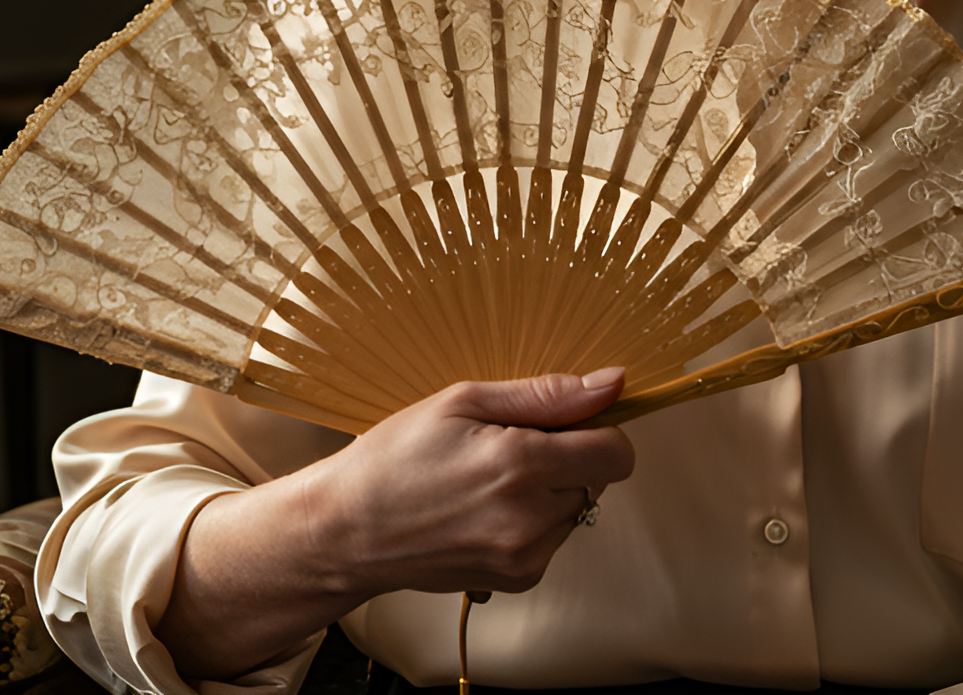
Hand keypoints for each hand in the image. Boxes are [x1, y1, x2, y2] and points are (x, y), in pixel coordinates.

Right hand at [161, 369, 636, 679]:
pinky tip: (485, 510)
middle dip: (568, 458)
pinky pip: (553, 539)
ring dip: (551, 492)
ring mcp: (526, 555)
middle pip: (598, 480)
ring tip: (488, 481)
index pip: (616, 452)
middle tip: (507, 448)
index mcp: (521, 464)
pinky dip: (533, 521)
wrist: (346, 531)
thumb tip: (611, 384)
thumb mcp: (462, 402)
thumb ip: (546, 395)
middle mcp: (531, 518)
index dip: (596, 429)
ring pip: (577, 510)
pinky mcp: (518, 579)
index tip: (562, 422)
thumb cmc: (394, 458)